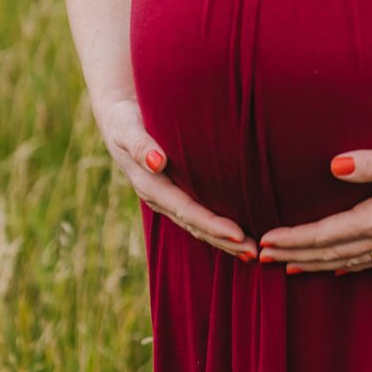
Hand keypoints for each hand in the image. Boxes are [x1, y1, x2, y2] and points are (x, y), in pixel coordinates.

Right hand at [93, 97, 257, 261]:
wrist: (117, 117)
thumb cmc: (124, 119)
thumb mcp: (127, 128)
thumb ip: (140, 144)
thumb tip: (157, 162)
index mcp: (150, 186)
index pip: (187, 211)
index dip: (212, 225)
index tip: (238, 235)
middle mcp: (159, 198)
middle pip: (195, 226)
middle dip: (224, 241)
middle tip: (255, 253)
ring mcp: (166, 198)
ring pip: (197, 225)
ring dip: (223, 240)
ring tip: (251, 252)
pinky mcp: (173, 192)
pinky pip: (196, 214)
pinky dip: (216, 227)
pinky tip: (235, 234)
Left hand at [258, 138, 371, 275]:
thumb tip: (334, 165)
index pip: (327, 233)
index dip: (294, 239)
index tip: (265, 241)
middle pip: (331, 251)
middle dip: (294, 255)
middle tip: (259, 258)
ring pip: (347, 259)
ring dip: (315, 264)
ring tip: (287, 268)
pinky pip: (370, 260)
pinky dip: (347, 265)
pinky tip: (338, 268)